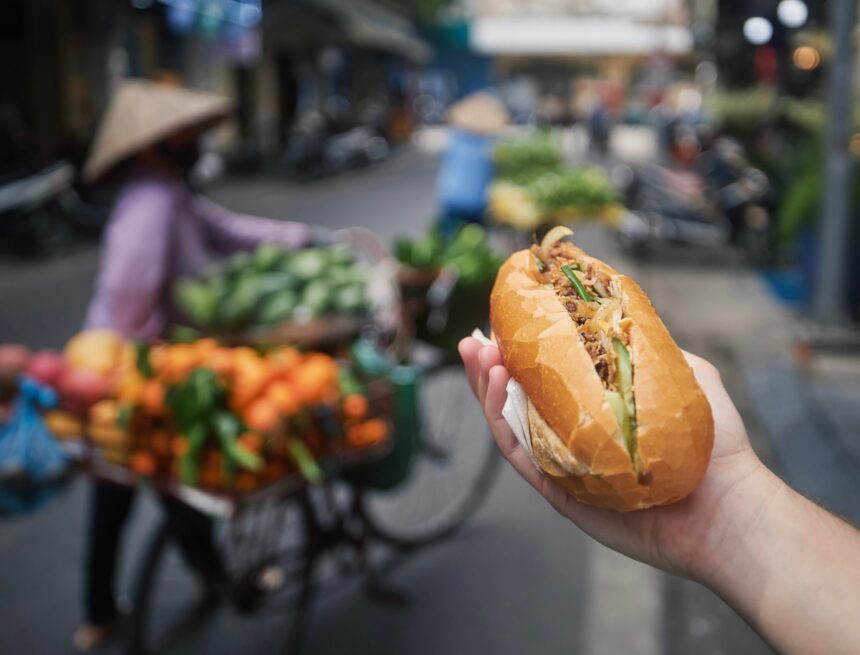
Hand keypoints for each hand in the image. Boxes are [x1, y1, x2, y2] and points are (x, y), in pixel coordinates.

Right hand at [458, 337, 783, 581]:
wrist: (728, 506)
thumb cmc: (715, 445)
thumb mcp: (688, 376)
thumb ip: (653, 348)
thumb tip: (622, 317)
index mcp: (597, 413)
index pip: (548, 380)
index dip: (521, 354)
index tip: (503, 325)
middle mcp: (576, 439)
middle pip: (518, 403)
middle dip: (490, 370)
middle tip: (474, 343)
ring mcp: (567, 466)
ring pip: (511, 427)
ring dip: (487, 390)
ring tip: (480, 358)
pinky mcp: (562, 494)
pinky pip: (522, 457)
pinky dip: (502, 424)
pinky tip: (498, 389)